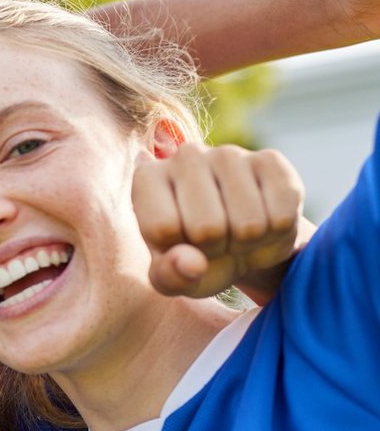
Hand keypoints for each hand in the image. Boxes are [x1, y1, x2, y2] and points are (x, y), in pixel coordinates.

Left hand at [134, 142, 304, 299]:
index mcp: (147, 179)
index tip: (184, 245)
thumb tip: (191, 264)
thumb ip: (170, 276)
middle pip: (208, 227)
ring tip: (239, 233)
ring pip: (249, 224)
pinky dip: (277, 232)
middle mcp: (185, 156)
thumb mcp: (174, 278)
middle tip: (216, 242)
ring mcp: (229, 153)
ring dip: (249, 242)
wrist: (243, 242)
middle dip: (217, 248)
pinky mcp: (271, 160)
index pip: (163, 228)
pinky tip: (265, 220)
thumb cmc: (196, 258)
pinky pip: (282, 216)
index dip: (181, 253)